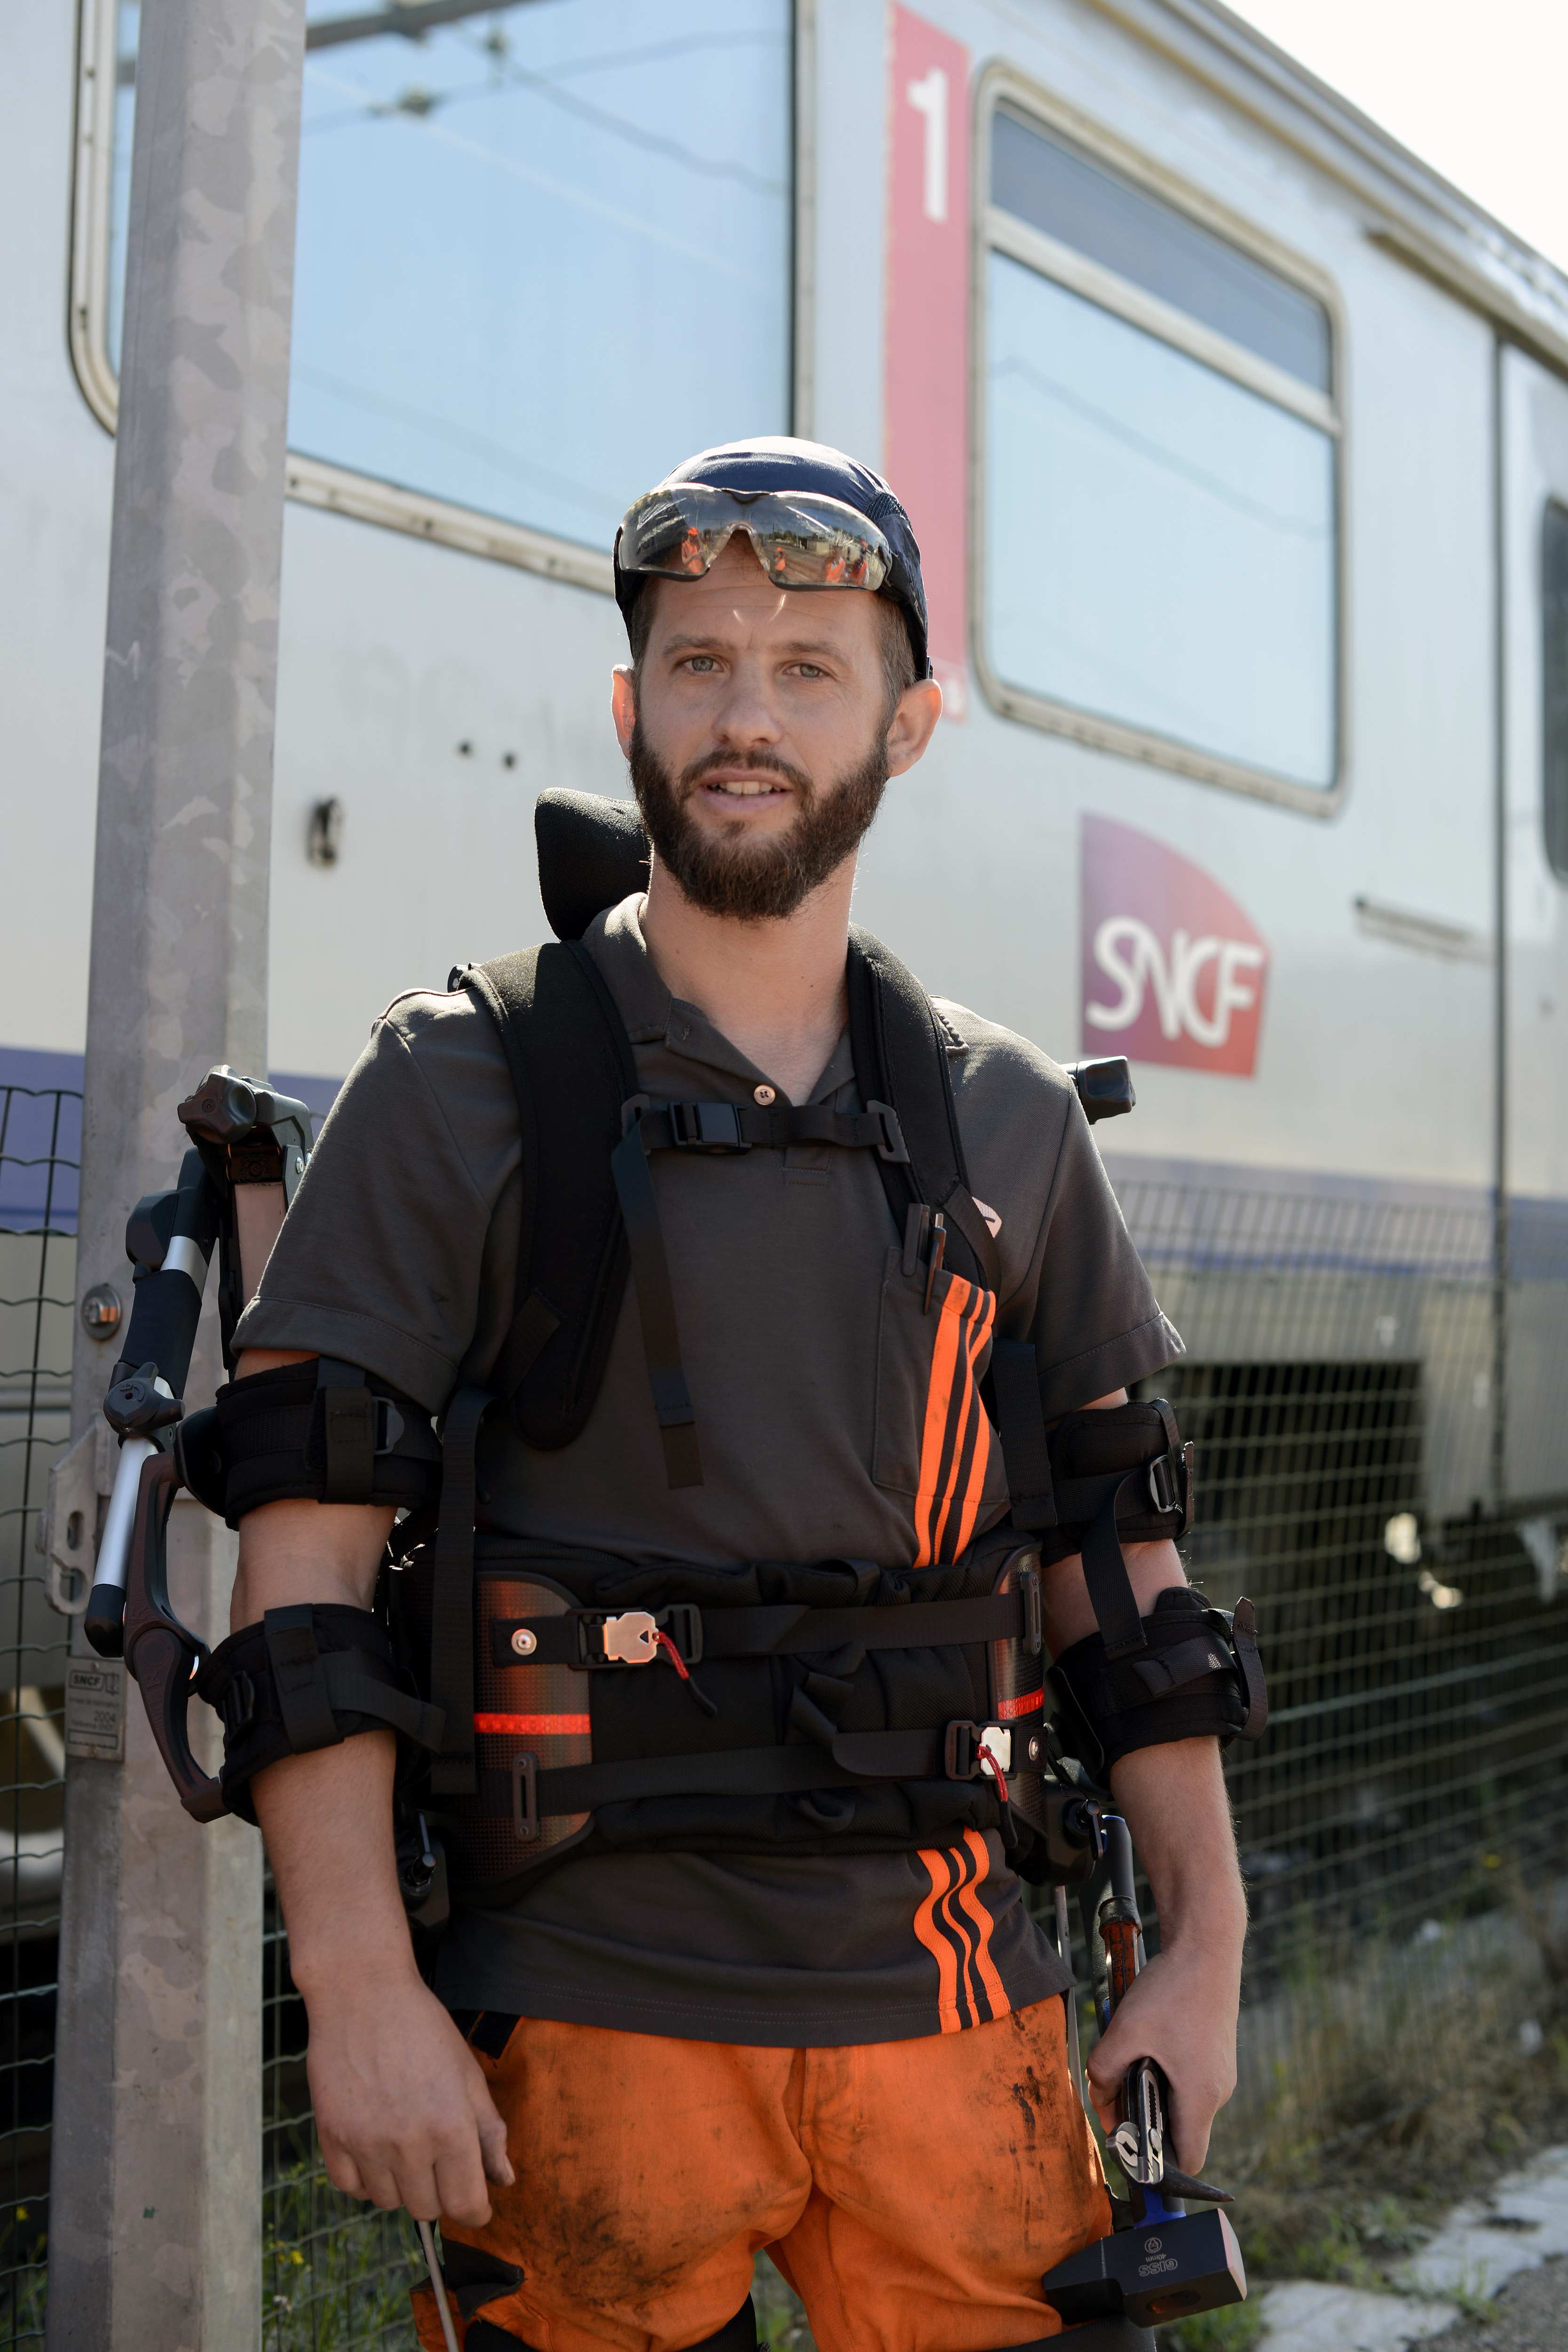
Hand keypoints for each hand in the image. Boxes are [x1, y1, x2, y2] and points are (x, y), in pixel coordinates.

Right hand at [304, 1964, 513, 2224]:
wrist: (363, 1994)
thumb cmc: (423, 2028)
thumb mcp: (468, 2073)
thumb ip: (489, 2131)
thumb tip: (504, 2180)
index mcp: (451, 2127)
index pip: (466, 2205)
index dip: (476, 2209)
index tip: (475, 2202)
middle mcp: (408, 2143)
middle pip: (428, 2208)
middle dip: (440, 2191)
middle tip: (438, 2157)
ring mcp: (366, 2143)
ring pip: (389, 2202)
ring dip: (402, 2184)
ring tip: (405, 2143)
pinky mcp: (332, 2138)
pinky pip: (351, 2188)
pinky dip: (365, 2178)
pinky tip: (375, 2148)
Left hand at [1084, 1941, 1237, 2175]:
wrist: (1207, 1947)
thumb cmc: (1172, 1990)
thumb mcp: (1126, 2031)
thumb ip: (1103, 2072)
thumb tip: (1099, 2099)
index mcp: (1201, 2097)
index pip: (1188, 2161)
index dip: (1158, 2165)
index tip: (1129, 2147)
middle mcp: (1218, 2091)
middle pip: (1180, 2130)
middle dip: (1145, 2119)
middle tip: (1117, 2092)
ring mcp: (1221, 2071)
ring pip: (1182, 2101)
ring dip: (1153, 2089)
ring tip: (1132, 2056)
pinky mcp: (1216, 2052)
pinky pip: (1188, 2078)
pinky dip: (1165, 2070)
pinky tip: (1148, 2040)